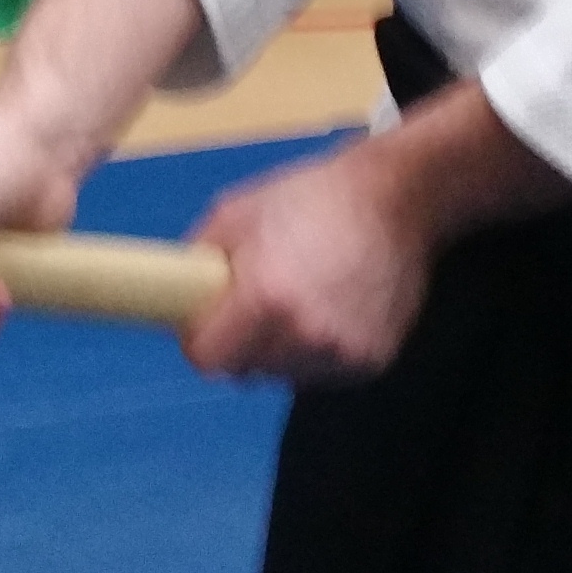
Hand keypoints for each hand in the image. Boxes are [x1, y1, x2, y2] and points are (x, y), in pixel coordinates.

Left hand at [182, 141, 435, 382]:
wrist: (398, 199)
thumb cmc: (313, 198)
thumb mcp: (236, 212)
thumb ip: (198, 261)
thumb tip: (174, 296)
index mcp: (266, 295)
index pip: (207, 359)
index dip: (200, 339)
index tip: (206, 321)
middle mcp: (305, 334)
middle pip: (244, 370)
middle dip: (241, 341)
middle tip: (257, 301)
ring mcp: (342, 353)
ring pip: (283, 373)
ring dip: (281, 348)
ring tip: (301, 299)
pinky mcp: (371, 362)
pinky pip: (322, 372)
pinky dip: (318, 351)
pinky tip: (332, 308)